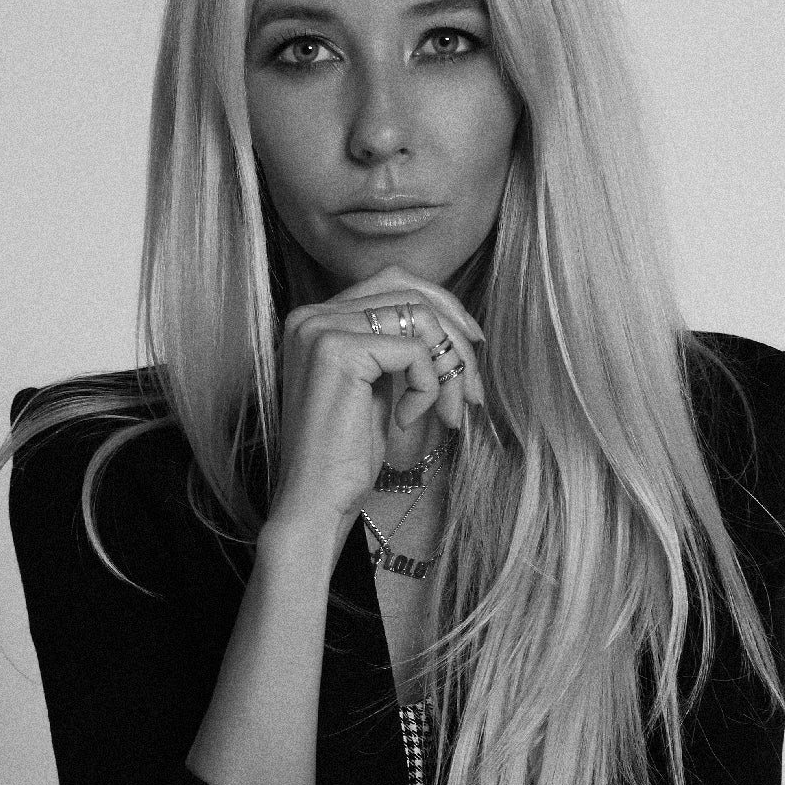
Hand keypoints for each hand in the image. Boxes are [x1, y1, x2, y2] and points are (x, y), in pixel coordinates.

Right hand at [271, 264, 485, 542]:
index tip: (472, 347)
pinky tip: (407, 421)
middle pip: (411, 291)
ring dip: (448, 367)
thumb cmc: (346, 457)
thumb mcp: (377, 388)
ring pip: (419, 317)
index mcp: (317, 318)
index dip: (444, 309)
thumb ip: (398, 348)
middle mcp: (312, 315)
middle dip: (454, 338)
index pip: (395, 282)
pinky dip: (426, 387)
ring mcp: (321, 329)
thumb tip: (454, 322)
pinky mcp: (338, 351)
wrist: (314, 503)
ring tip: (449, 412)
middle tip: (473, 389)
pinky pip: (414, 351)